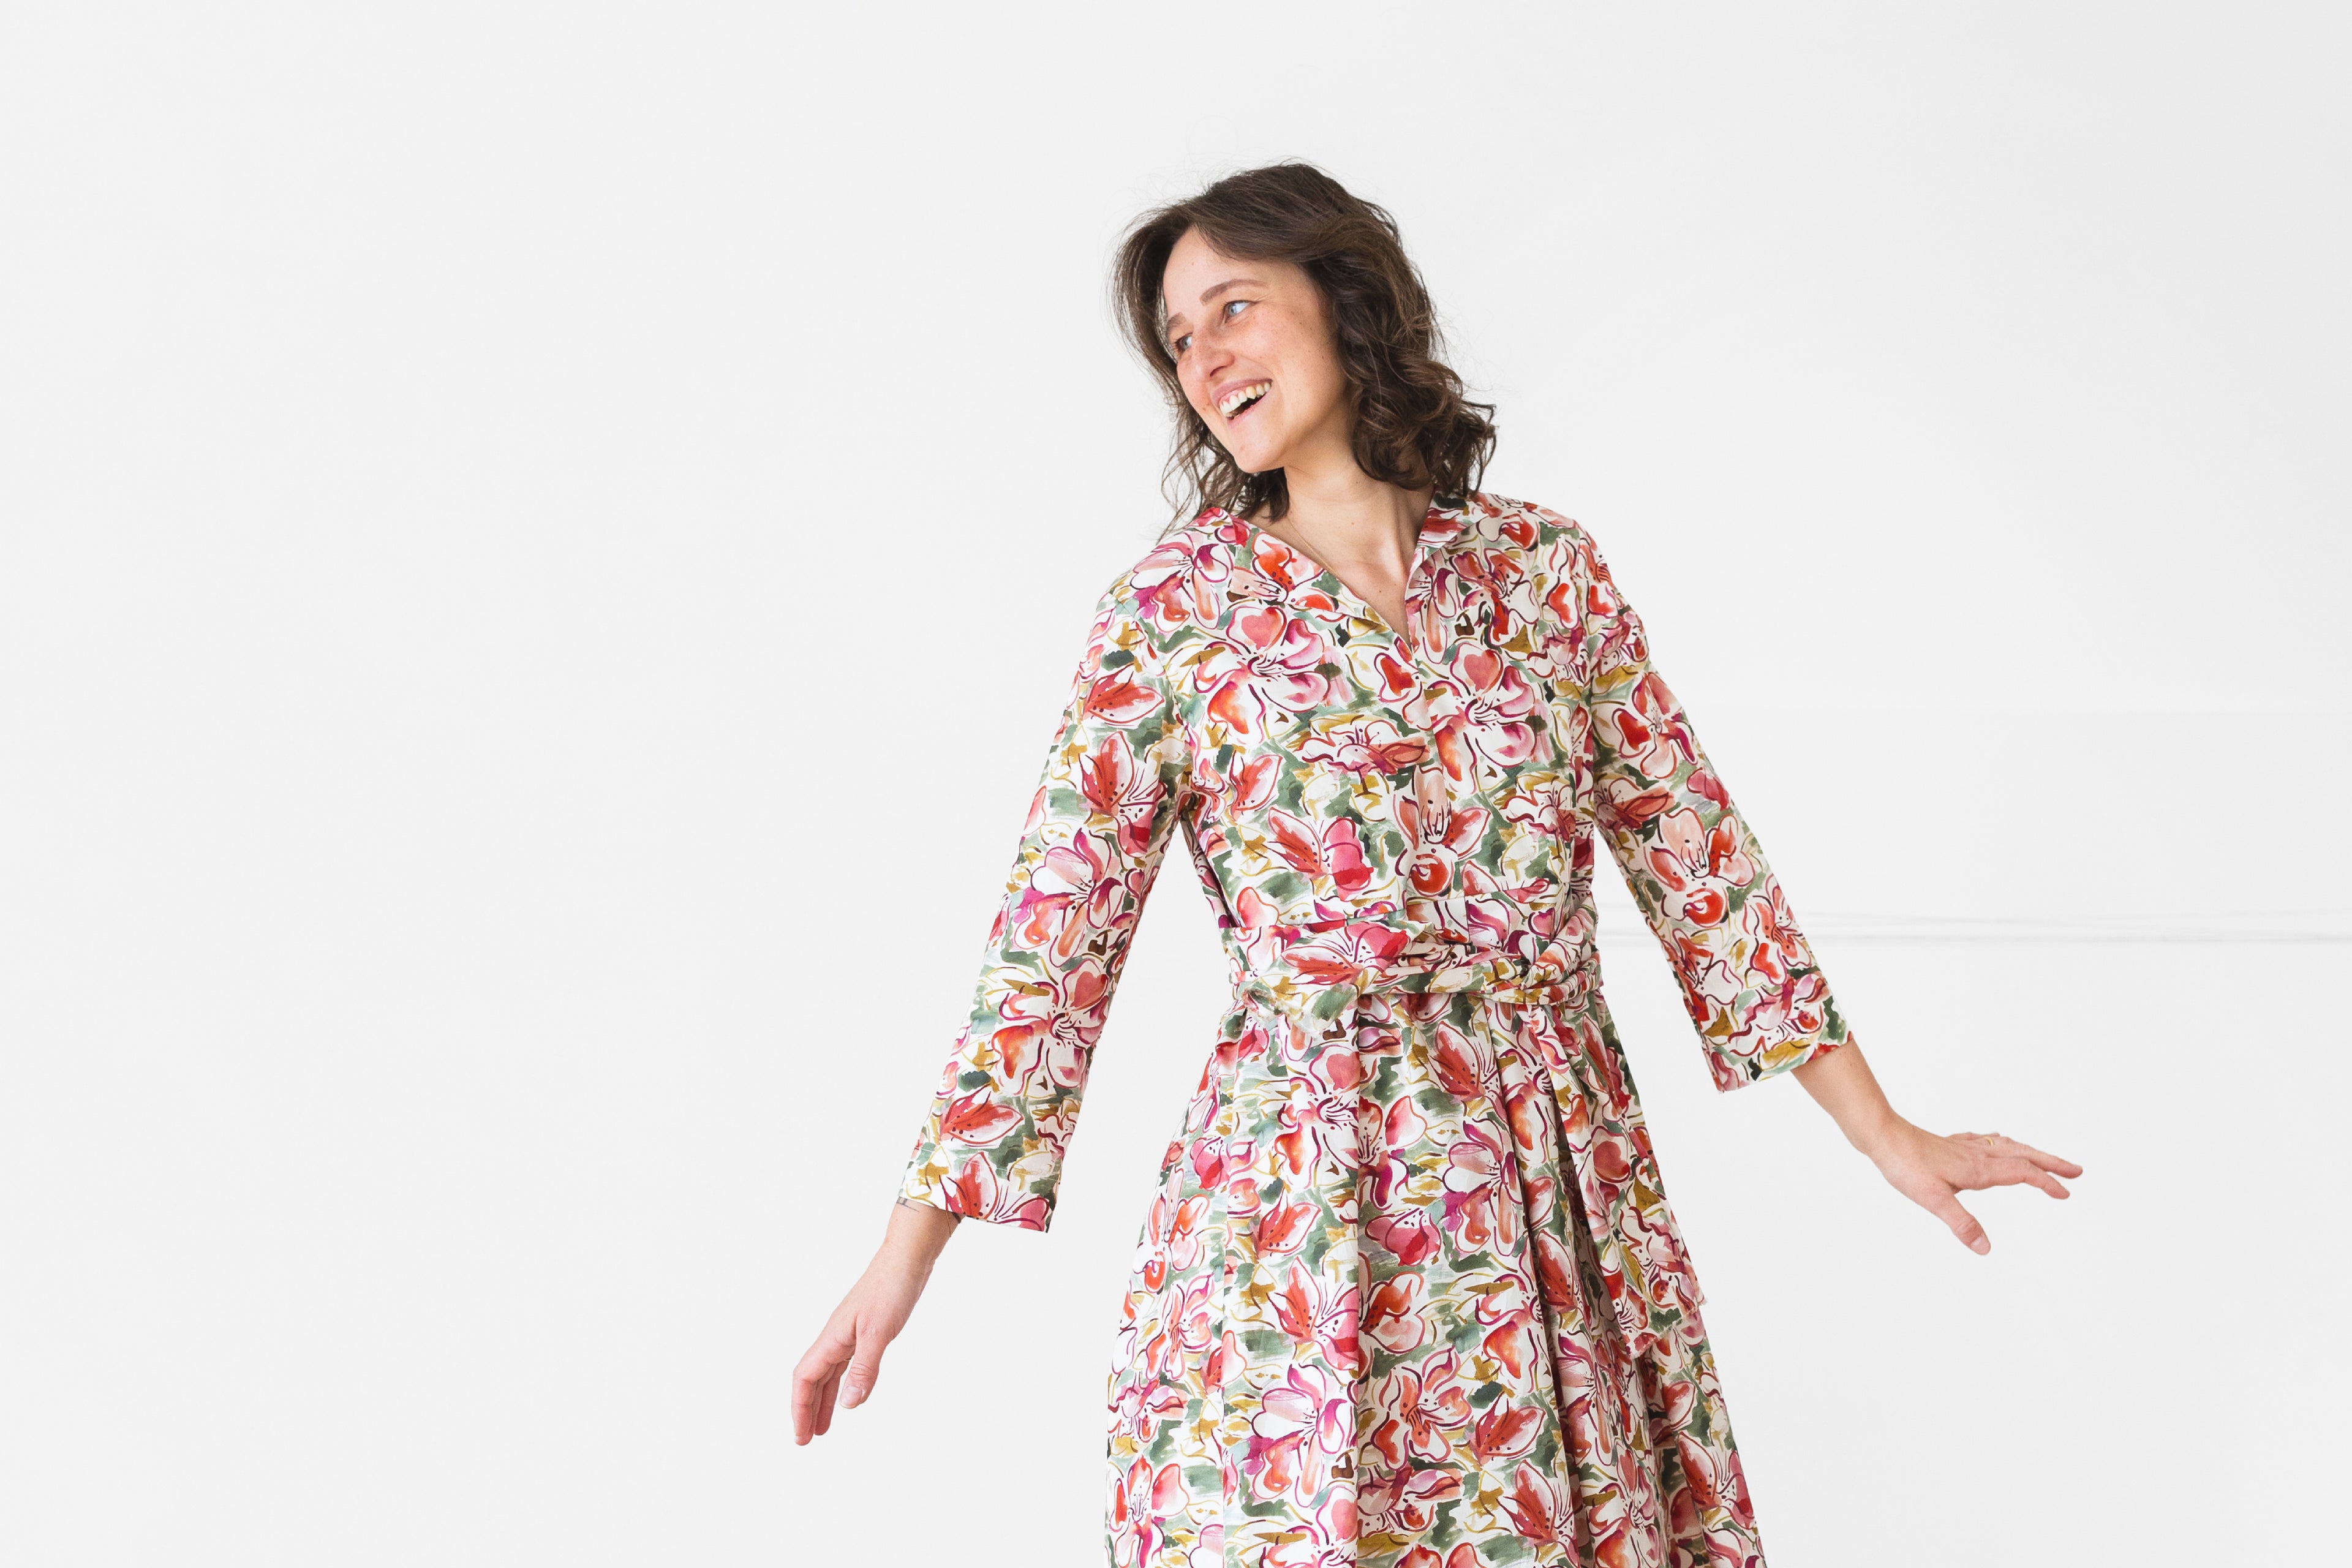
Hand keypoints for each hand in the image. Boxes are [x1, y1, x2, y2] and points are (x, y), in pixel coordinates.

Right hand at [793, 1200, 956, 1443]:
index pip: (805, 1378)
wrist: (907, 1259)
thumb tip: (848, 1405)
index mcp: (832, 1337)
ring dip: (823, 1401)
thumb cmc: (892, 1289)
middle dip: (806, 1410)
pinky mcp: (865, 1330)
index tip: (801, 1437)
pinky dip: (842, 1383)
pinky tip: (848, 1394)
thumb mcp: (880, 1332)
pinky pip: (845, 1364)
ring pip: (828, 1373)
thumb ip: (865, 1368)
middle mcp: (835, 1337)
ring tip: (823, 1428)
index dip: (799, 1408)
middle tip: (806, 1440)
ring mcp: (849, 1333)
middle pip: (812, 1379)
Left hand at [1866, 1122, 2082, 1253]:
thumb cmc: (1905, 1165)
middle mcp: (1977, 1154)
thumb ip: (1962, 1224)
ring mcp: (1964, 1147)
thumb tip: (1986, 1249)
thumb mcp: (1934, 1201)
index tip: (2066, 1192)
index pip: (2023, 1173)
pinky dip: (2002, 1143)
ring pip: (2008, 1146)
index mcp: (1979, 1169)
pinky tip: (1997, 1142)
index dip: (2047, 1182)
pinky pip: (1986, 1141)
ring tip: (2047, 1159)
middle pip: (2024, 1154)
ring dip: (2031, 1152)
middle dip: (2051, 1162)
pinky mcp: (1951, 1144)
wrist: (1882, 1136)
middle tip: (2077, 1170)